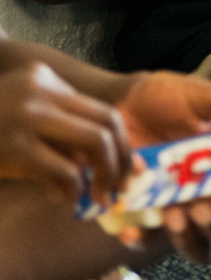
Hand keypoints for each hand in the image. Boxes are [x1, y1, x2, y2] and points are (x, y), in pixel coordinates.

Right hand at [0, 62, 134, 206]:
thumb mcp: (22, 121)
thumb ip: (58, 132)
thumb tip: (105, 163)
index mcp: (43, 79)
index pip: (101, 108)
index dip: (121, 141)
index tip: (127, 166)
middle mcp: (39, 90)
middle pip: (107, 121)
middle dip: (121, 158)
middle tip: (121, 186)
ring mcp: (27, 116)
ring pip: (94, 142)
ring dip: (104, 174)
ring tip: (99, 196)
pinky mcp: (14, 146)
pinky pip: (64, 170)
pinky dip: (72, 190)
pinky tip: (66, 201)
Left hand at [114, 74, 210, 259]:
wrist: (119, 102)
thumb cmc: (168, 98)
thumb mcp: (203, 99)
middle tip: (203, 209)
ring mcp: (182, 206)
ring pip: (198, 246)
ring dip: (189, 238)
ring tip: (171, 212)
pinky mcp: (146, 213)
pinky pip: (148, 240)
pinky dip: (141, 238)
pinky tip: (131, 226)